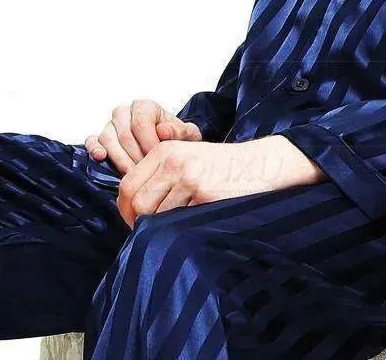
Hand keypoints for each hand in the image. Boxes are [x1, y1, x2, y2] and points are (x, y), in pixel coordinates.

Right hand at [83, 99, 203, 176]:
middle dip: (136, 156)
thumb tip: (163, 131)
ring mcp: (110, 125)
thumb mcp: (186, 135)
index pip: (141, 123)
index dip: (148, 143)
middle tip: (147, 172)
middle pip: (124, 134)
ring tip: (133, 174)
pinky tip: (102, 158)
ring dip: (120, 160)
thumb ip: (179, 131)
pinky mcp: (99, 138)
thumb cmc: (175, 141)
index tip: (157, 159)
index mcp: (144, 107)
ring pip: (108, 139)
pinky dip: (95, 149)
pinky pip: (92, 141)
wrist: (167, 150)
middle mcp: (125, 112)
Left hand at [115, 135, 324, 227]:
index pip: (127, 185)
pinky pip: (180, 222)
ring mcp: (190, 179)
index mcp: (165, 151)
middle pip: (137, 203)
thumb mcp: (187, 157)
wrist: (261, 165)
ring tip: (177, 228)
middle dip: (139, 224)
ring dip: (163, 228)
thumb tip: (131, 208)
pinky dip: (183, 230)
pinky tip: (195, 225)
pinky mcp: (206, 196)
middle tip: (150, 234)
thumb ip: (159, 175)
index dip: (125, 210)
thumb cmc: (222, 166)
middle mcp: (174, 162)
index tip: (133, 222)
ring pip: (157, 216)